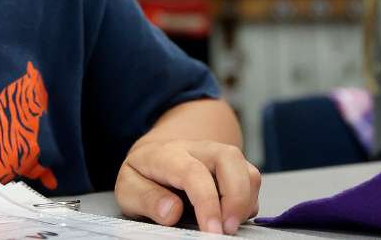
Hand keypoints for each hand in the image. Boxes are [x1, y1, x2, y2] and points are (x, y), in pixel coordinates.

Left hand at [115, 139, 260, 234]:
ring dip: (245, 201)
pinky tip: (230, 217)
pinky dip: (249, 202)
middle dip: (235, 197)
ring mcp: (218, 155)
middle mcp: (197, 149)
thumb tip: (172, 212)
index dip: (206, 203)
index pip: (193, 172)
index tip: (211, 232)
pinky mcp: (232, 167)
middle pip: (228, 159)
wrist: (154, 155)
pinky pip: (252, 180)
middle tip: (226, 230)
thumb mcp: (128, 190)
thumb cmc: (143, 176)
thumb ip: (146, 199)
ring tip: (228, 226)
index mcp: (167, 154)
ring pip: (246, 168)